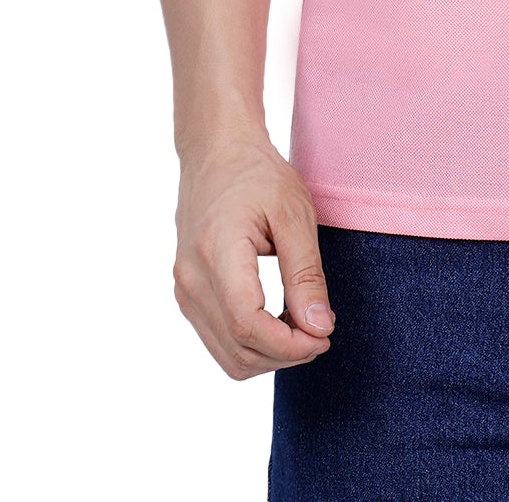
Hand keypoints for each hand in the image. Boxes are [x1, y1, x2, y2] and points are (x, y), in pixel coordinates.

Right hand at [173, 132, 336, 377]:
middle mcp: (191, 277)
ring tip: (304, 327)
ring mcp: (185, 288)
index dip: (288, 344)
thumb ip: (306, 273)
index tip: (324, 336)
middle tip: (322, 332)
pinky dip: (252, 345)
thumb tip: (319, 327)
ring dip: (269, 355)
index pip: (247, 324)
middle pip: (237, 349)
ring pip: (227, 355)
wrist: (216, 153)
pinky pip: (218, 340)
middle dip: (285, 354)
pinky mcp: (188, 293)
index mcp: (217, 252)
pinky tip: (280, 322)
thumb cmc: (258, 175)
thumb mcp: (294, 213)